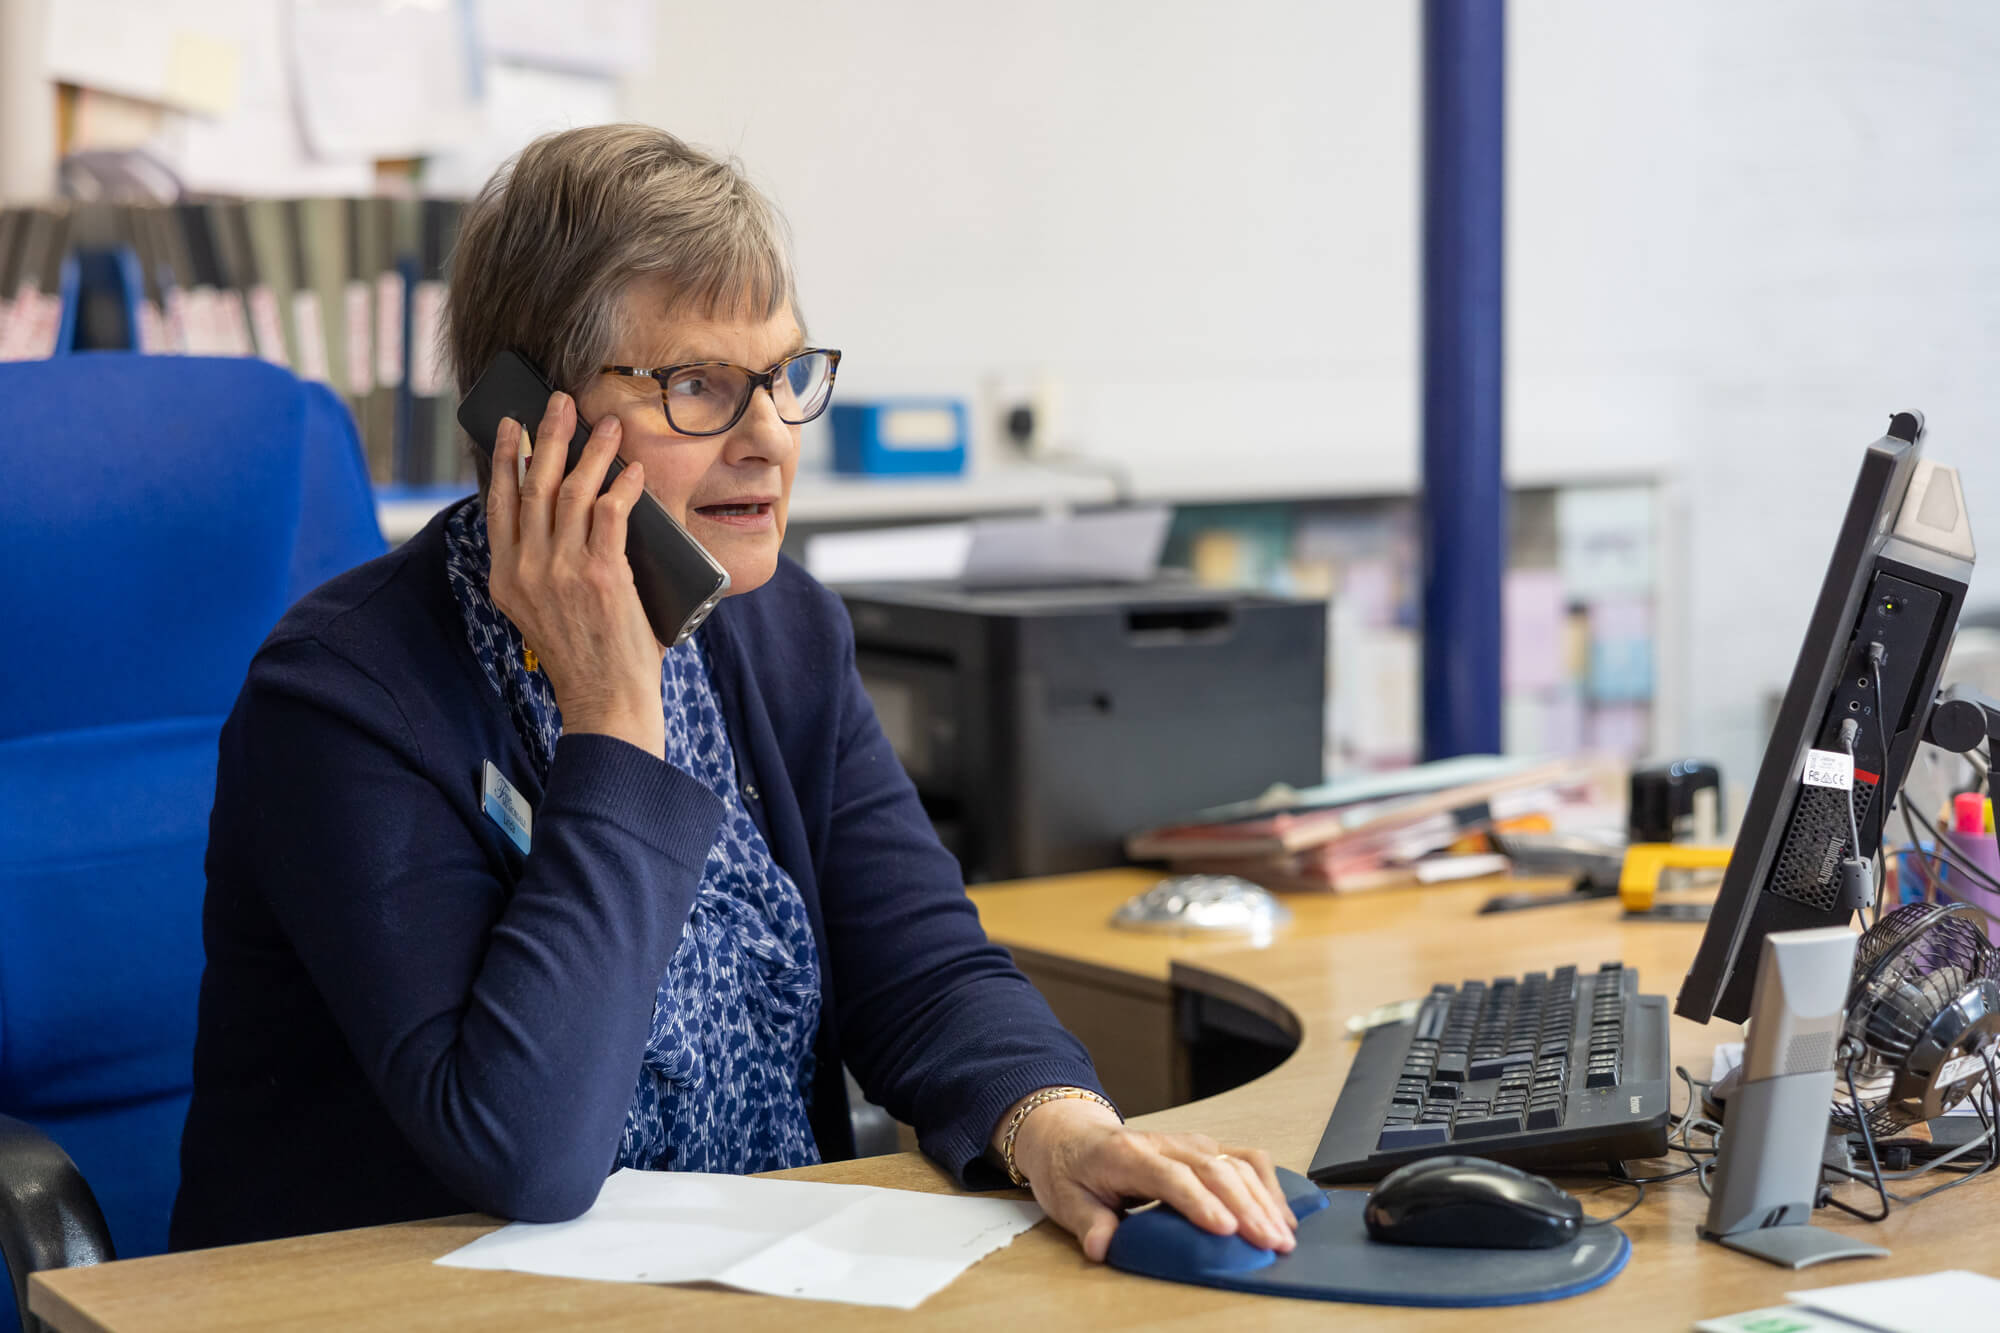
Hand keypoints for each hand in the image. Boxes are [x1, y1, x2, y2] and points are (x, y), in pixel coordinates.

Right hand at [487, 392, 665, 758]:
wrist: (606, 702)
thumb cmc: (586, 655)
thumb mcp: (543, 610)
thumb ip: (544, 567)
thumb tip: (576, 511)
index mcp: (505, 577)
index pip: (499, 502)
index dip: (505, 457)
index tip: (513, 424)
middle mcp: (526, 569)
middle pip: (534, 484)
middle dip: (549, 435)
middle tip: (562, 403)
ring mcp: (562, 571)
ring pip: (575, 490)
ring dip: (594, 451)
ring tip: (609, 426)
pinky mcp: (601, 575)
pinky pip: (611, 512)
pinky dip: (624, 485)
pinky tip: (634, 469)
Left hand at [1004, 1096, 1297, 1261]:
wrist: (1072, 1136)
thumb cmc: (1073, 1170)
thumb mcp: (1065, 1200)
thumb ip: (1088, 1223)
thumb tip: (1102, 1247)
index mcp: (1127, 1154)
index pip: (1171, 1176)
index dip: (1201, 1202)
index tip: (1226, 1230)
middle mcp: (1166, 1143)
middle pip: (1214, 1169)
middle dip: (1247, 1208)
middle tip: (1270, 1244)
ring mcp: (1190, 1142)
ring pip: (1237, 1162)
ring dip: (1264, 1198)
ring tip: (1283, 1236)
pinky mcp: (1206, 1148)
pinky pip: (1245, 1158)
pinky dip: (1268, 1184)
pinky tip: (1281, 1213)